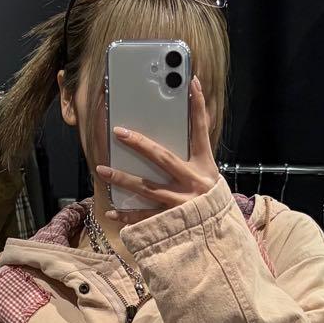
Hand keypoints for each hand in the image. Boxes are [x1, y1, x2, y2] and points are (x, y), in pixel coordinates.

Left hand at [95, 74, 220, 224]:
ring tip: (102, 170)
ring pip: (148, 189)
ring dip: (123, 180)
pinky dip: (128, 216)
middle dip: (140, 144)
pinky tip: (111, 211)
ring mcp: (181, 205)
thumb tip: (188, 130)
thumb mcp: (211, 178)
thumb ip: (197, 157)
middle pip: (163, 158)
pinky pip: (145, 219)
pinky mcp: (171, 224)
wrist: (220, 239)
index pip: (201, 132)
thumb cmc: (212, 205)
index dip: (198, 107)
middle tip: (119, 132)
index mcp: (204, 168)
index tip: (191, 83)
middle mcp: (192, 184)